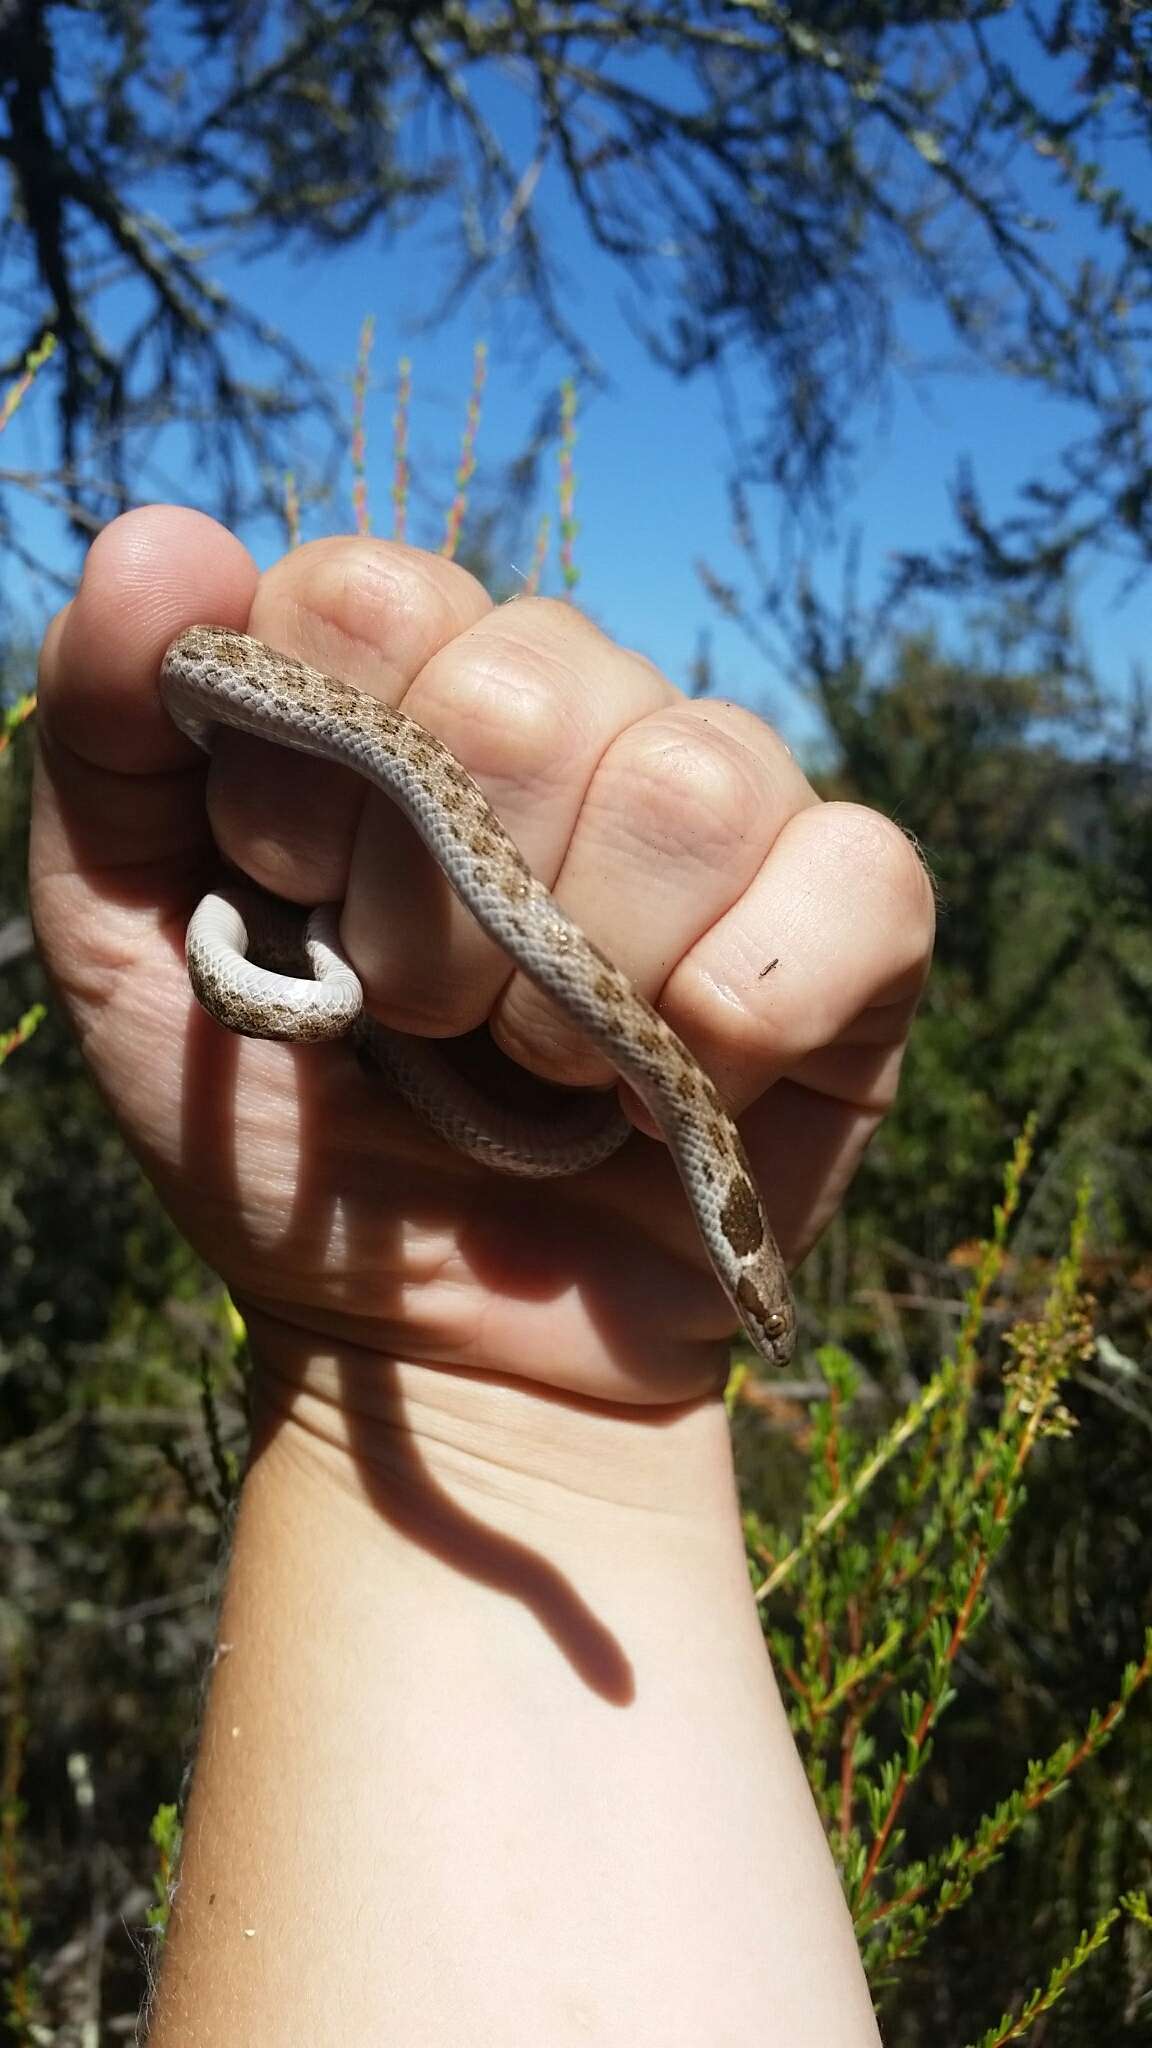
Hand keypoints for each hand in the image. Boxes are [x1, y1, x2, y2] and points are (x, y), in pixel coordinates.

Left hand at [31, 506, 933, 1406]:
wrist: (433, 1345)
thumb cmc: (288, 1143)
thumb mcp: (128, 956)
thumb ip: (109, 746)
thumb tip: (161, 534)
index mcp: (410, 693)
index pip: (376, 593)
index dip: (317, 770)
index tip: (289, 900)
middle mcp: (579, 719)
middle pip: (536, 681)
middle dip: (441, 906)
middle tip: (416, 1019)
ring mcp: (728, 816)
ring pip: (693, 776)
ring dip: (581, 975)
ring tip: (538, 1070)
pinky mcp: (855, 929)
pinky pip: (862, 874)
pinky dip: (757, 998)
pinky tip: (692, 1075)